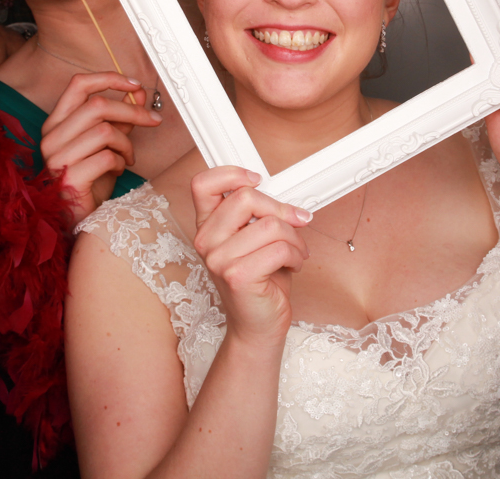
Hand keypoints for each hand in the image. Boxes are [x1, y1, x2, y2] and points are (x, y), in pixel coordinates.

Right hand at [39, 72, 159, 221]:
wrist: (78, 218)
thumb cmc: (91, 180)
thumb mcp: (107, 143)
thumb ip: (119, 117)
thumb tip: (138, 92)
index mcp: (56, 122)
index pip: (79, 84)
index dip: (110, 78)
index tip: (136, 85)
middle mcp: (51, 137)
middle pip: (97, 106)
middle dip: (133, 111)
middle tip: (153, 120)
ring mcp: (56, 158)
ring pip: (105, 131)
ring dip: (126, 143)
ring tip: (129, 156)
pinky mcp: (69, 179)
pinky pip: (106, 157)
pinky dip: (121, 161)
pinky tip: (120, 168)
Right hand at [191, 167, 310, 349]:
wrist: (258, 326)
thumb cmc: (260, 281)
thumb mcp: (254, 239)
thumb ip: (257, 214)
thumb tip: (282, 192)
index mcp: (207, 226)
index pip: (203, 184)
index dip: (232, 174)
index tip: (257, 179)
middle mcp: (206, 241)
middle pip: (246, 198)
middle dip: (281, 209)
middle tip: (296, 221)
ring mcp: (218, 259)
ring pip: (271, 225)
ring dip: (295, 238)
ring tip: (295, 251)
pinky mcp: (237, 276)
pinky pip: (280, 248)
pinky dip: (297, 255)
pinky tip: (294, 265)